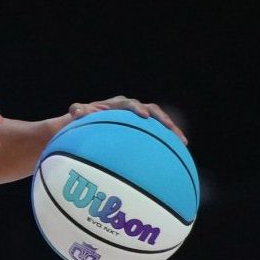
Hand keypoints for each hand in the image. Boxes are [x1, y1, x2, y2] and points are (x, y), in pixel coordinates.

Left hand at [68, 96, 187, 143]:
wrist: (86, 123)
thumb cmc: (81, 119)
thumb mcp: (78, 114)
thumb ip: (78, 111)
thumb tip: (77, 111)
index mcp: (117, 104)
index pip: (129, 104)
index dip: (137, 108)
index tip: (144, 116)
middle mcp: (131, 109)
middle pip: (152, 110)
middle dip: (162, 119)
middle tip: (170, 128)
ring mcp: (139, 118)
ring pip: (159, 121)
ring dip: (171, 130)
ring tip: (182, 142)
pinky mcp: (144, 128)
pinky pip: (158, 134)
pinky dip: (167, 142)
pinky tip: (177, 155)